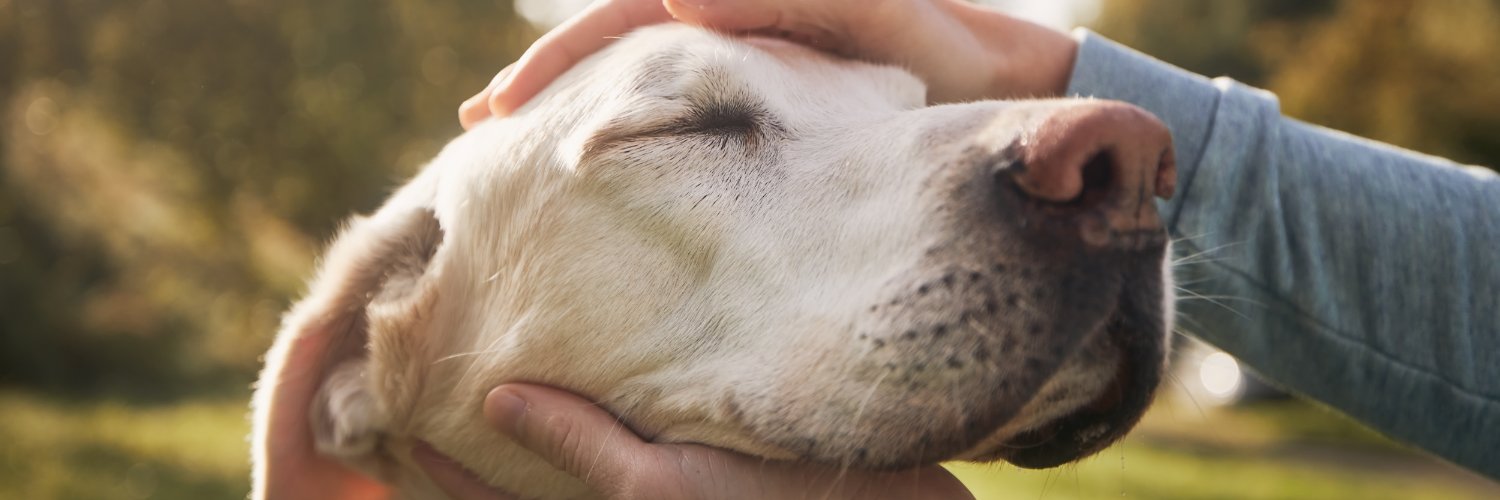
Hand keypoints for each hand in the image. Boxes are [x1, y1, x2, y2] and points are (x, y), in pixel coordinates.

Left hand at [412, 384, 974, 499]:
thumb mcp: (671, 487)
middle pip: (534, 491)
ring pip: (579, 468)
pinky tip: (593, 358)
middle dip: (477, 448)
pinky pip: (629, 449)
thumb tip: (491, 399)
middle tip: (427, 380)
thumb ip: (583, 447)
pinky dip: (596, 413)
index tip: (390, 411)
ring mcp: (673, 491)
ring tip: (495, 360)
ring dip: (537, 424)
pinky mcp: (709, 473)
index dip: (439, 471)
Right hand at [459, 0, 1079, 128]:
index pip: (630, 18)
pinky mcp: (769, 113)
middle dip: (548, 84)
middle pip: (616, 46)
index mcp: (747, 1)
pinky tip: (602, 178)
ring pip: (641, 84)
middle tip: (479, 134)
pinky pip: (684, 123)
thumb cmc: (953, 52)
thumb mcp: (879, 17)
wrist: (1010, 93)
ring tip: (517, 159)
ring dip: (579, 113)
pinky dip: (635, 139)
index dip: (562, 59)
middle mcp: (735, 24)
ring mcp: (748, 69)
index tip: (503, 108)